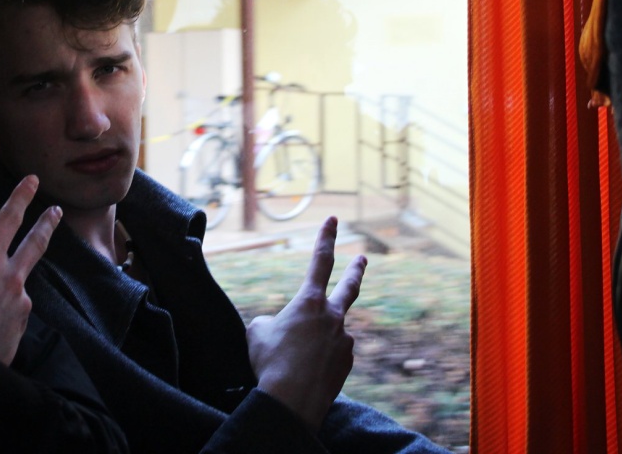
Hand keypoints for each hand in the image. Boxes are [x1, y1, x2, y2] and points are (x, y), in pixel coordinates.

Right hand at [0, 175, 59, 363]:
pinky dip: (2, 318)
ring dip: (1, 298)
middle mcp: (9, 277)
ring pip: (16, 288)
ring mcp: (21, 300)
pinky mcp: (25, 321)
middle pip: (35, 243)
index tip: (32, 180)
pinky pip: (14, 312)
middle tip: (56, 210)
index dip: (21, 196)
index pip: (7, 219)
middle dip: (46, 223)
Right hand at [246, 216, 365, 430]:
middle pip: (349, 287)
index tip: (333, 220)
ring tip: (293, 359)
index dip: (326, 238)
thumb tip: (282, 327)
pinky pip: (331, 354)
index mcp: (310, 302)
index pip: (320, 260)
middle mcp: (332, 317)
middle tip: (363, 259)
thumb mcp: (258, 332)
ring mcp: (343, 340)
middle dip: (356, 271)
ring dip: (315, 340)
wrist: (292, 401)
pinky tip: (304, 372)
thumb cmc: (270, 362)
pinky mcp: (347, 363)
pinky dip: (318, 359)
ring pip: (329, 332)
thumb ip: (272, 321)